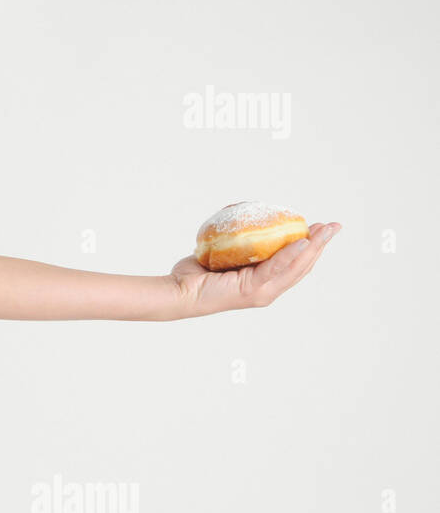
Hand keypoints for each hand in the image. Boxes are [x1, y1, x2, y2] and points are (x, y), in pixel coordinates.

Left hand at [168, 222, 340, 317]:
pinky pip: (274, 269)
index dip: (312, 247)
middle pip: (302, 266)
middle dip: (320, 244)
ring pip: (294, 267)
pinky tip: (301, 242)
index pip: (295, 264)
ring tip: (325, 230)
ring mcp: (261, 292)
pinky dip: (289, 255)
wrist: (178, 290)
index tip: (323, 228)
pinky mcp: (250, 291)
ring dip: (313, 247)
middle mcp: (267, 290)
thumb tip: (248, 220)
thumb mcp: (225, 253)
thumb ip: (241, 242)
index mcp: (264, 283)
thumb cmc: (196, 273)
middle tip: (334, 226)